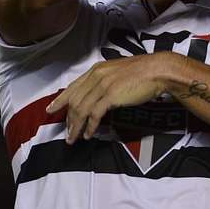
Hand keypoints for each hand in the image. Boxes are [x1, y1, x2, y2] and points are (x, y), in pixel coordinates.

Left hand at [46, 53, 179, 143]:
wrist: (159, 70)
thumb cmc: (145, 71)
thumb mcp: (120, 72)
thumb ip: (107, 80)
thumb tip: (101, 94)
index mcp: (97, 70)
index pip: (73, 87)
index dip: (60, 100)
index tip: (51, 109)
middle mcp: (96, 76)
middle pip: (75, 100)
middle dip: (68, 119)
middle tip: (67, 133)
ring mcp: (103, 86)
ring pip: (81, 109)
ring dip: (76, 126)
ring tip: (74, 138)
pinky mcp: (111, 96)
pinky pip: (94, 115)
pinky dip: (90, 126)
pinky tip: (89, 134)